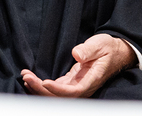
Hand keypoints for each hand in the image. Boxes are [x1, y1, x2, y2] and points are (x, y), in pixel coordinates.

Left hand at [21, 33, 135, 97]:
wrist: (115, 52)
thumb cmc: (108, 48)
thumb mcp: (100, 45)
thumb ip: (88, 50)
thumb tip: (76, 54)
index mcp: (92, 80)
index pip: (74, 91)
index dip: (58, 90)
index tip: (45, 82)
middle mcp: (83, 88)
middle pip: (60, 97)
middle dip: (42, 89)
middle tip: (27, 77)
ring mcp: (76, 86)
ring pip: (56, 95)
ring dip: (39, 88)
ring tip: (25, 77)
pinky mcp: (71, 83)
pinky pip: (55, 89)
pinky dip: (42, 85)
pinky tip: (31, 79)